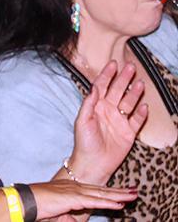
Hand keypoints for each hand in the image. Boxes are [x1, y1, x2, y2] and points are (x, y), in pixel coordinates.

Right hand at [29, 180, 136, 218]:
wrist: (24, 201)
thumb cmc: (38, 207)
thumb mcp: (58, 212)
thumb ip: (71, 215)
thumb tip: (77, 219)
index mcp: (72, 189)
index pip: (96, 190)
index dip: (111, 191)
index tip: (124, 192)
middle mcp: (75, 187)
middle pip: (102, 189)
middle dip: (120, 191)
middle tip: (135, 191)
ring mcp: (74, 191)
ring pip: (101, 193)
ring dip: (119, 195)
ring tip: (133, 196)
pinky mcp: (73, 198)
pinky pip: (94, 201)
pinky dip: (108, 202)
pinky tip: (119, 203)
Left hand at [69, 60, 147, 184]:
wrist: (93, 163)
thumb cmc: (84, 142)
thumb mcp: (82, 121)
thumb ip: (88, 104)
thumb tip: (93, 88)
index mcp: (96, 105)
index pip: (102, 86)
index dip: (107, 74)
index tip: (113, 63)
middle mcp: (108, 110)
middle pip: (118, 91)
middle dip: (124, 78)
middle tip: (130, 67)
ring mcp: (119, 120)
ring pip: (129, 103)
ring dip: (135, 93)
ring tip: (140, 84)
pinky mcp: (129, 132)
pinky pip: (137, 121)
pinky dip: (141, 114)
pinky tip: (144, 106)